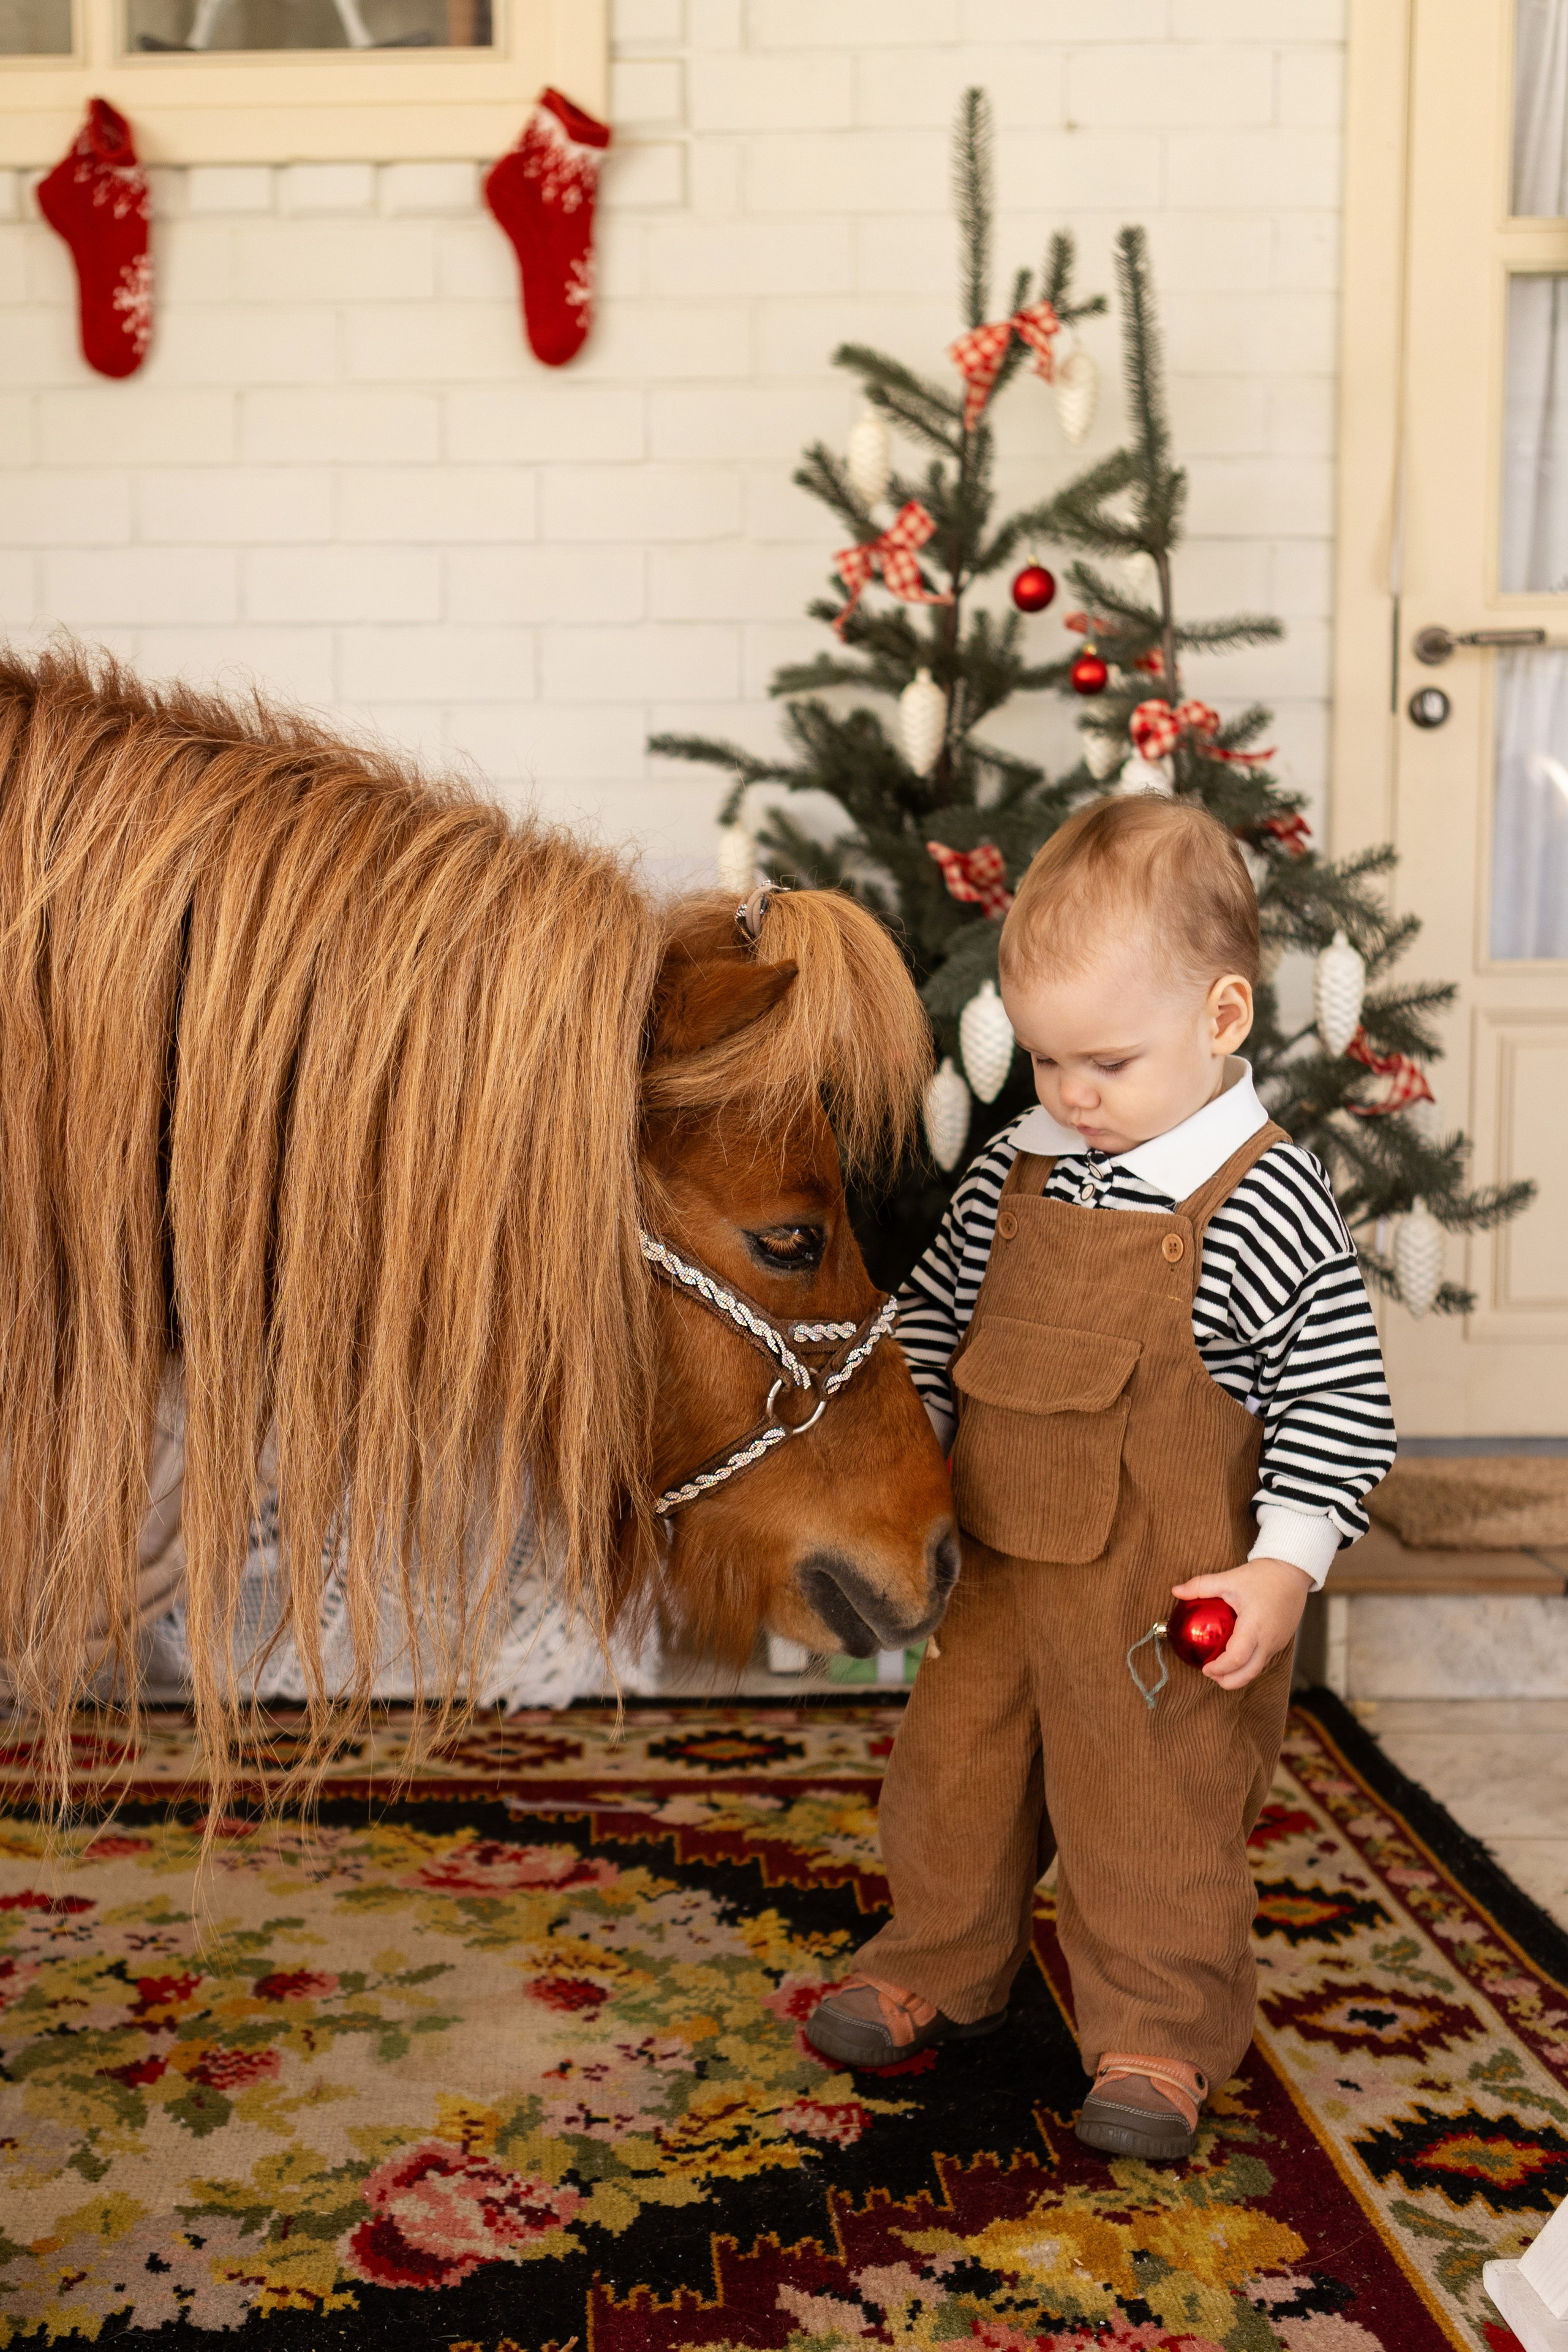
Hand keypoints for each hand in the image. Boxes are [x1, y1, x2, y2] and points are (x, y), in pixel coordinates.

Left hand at [1169, 1557, 1312, 1689]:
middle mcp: (1269, 1639)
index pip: (1237, 1658)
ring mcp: (1278, 1642)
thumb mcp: (1228, 1579)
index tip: (1205, 1668)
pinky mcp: (1282, 1640)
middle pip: (1249, 1673)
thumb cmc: (1262, 1575)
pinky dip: (1249, 1663)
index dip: (1220, 1668)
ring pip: (1258, 1668)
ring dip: (1240, 1674)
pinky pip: (1264, 1658)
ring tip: (1222, 1671)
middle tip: (1212, 1677)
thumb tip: (1175, 1591)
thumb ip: (1200, 1586)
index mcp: (1255, 1626)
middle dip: (1229, 1681)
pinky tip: (1237, 1656)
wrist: (1292, 1571)